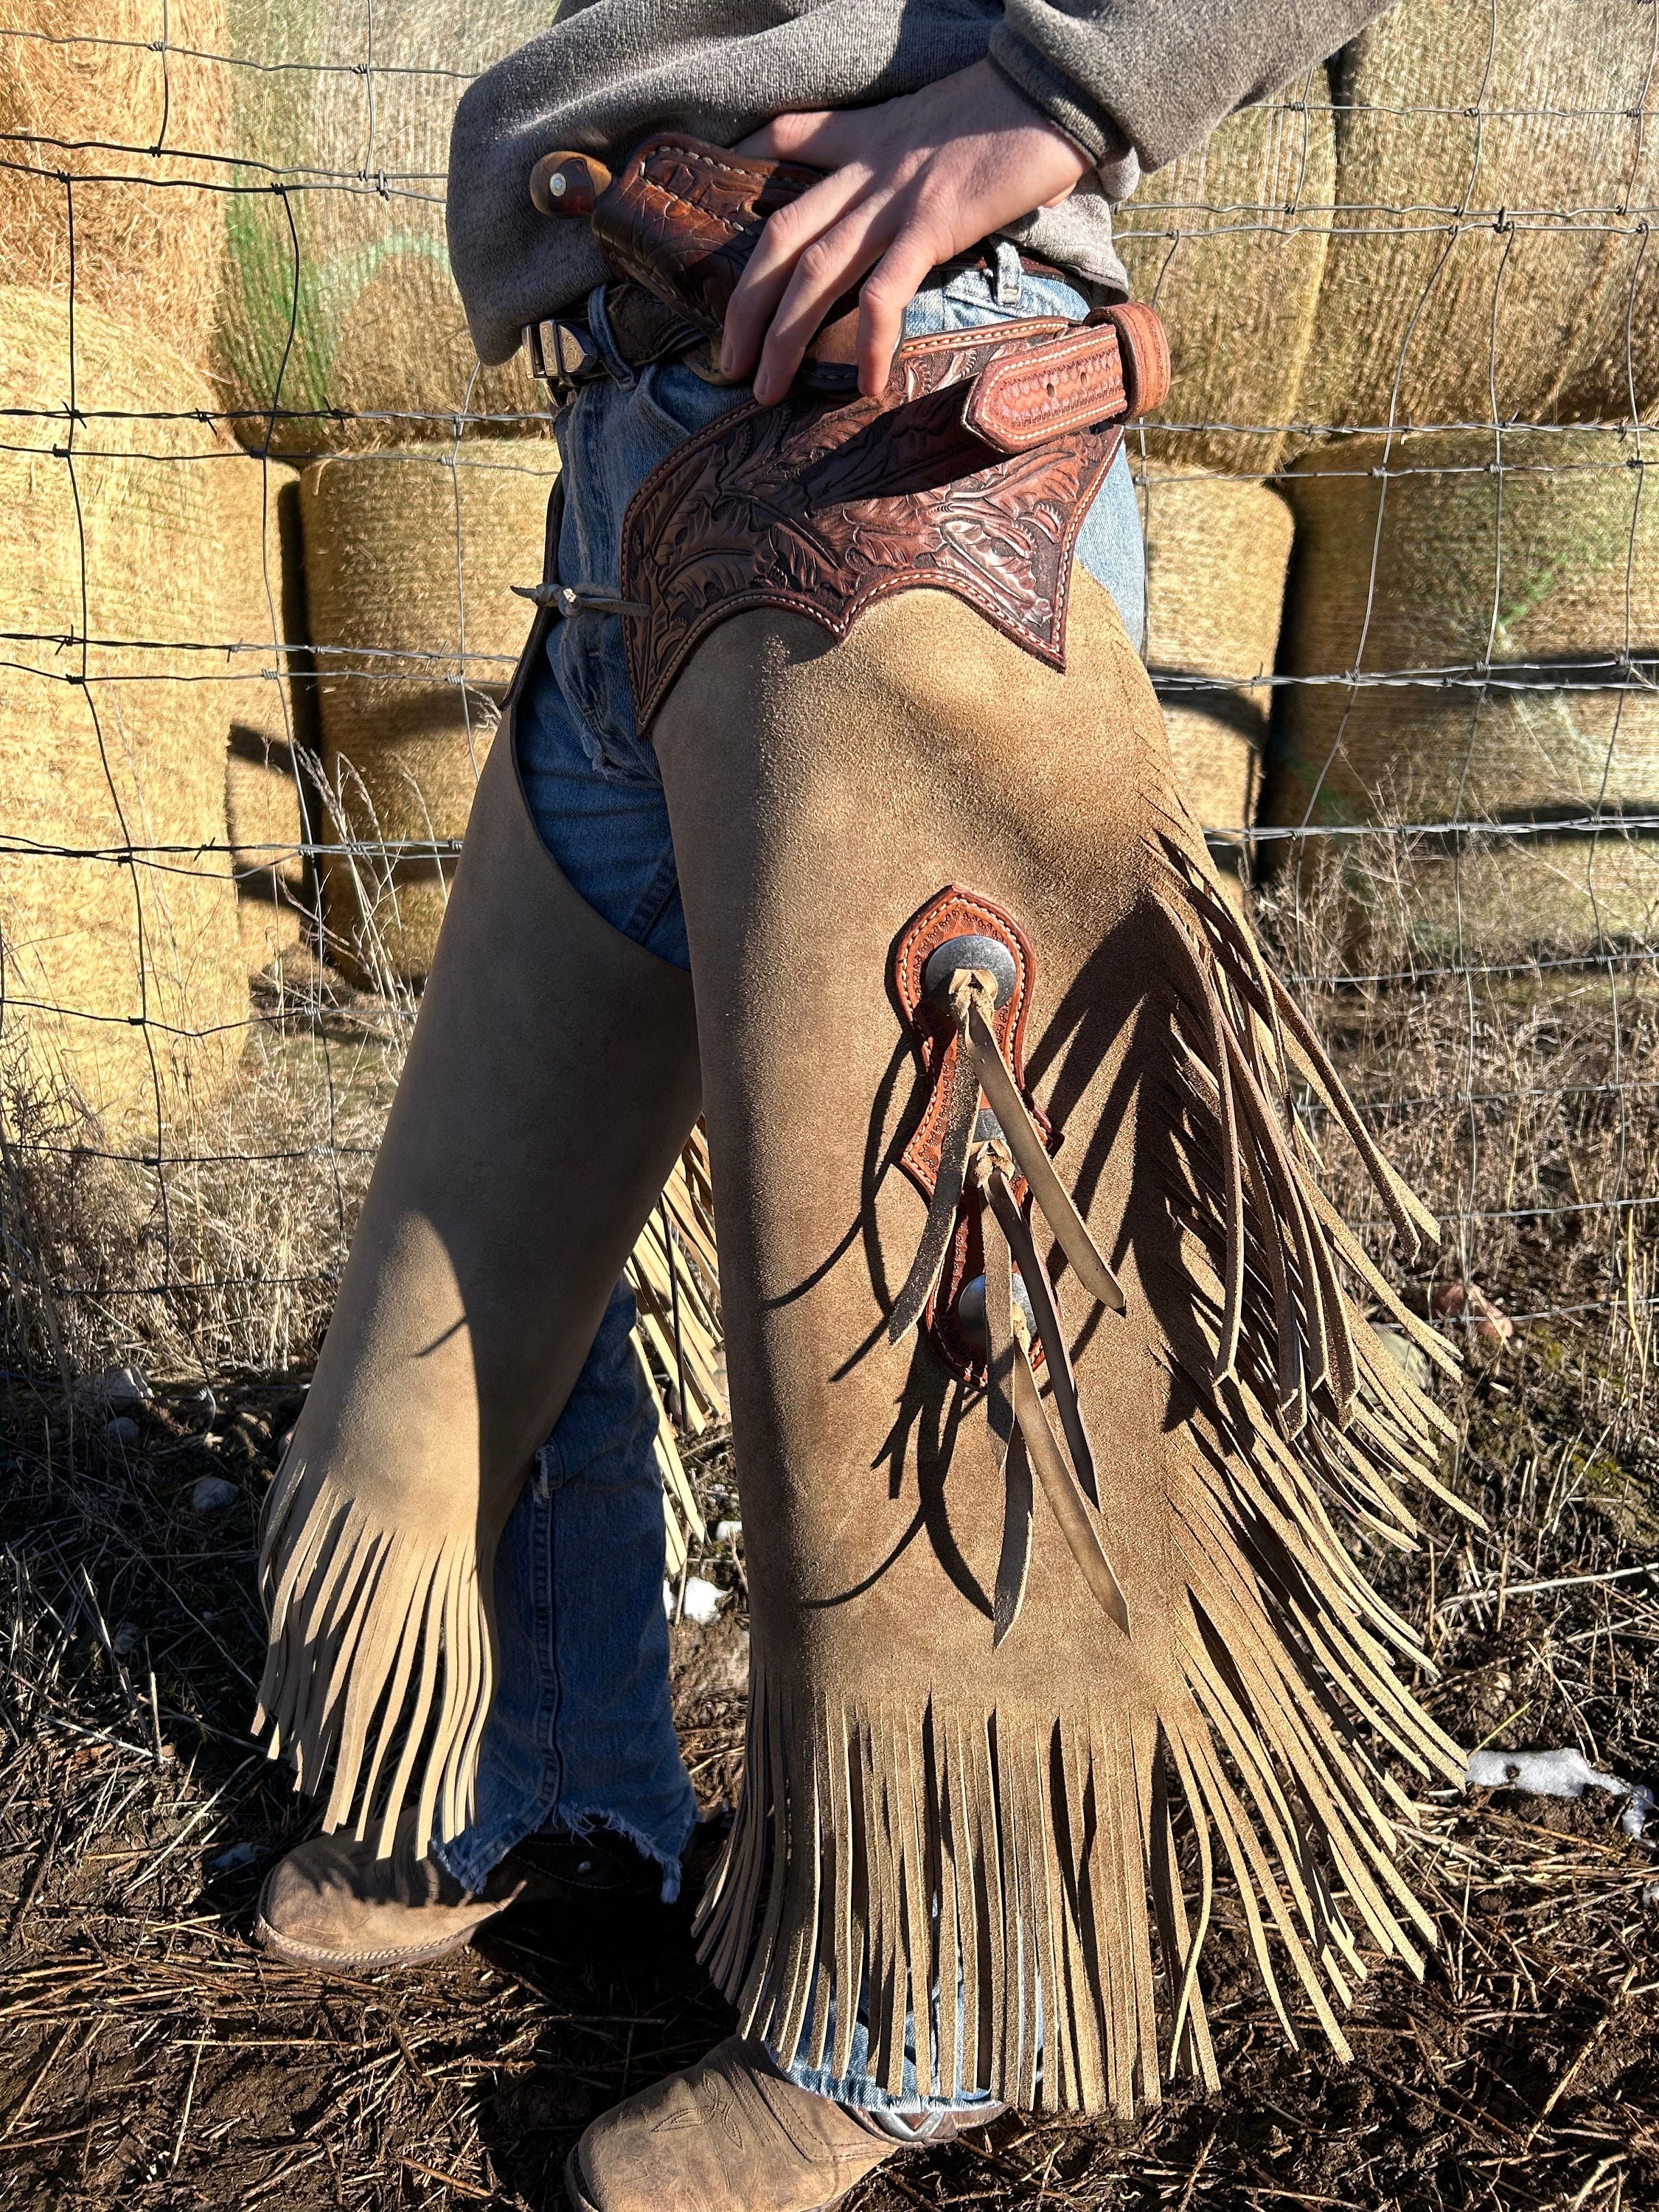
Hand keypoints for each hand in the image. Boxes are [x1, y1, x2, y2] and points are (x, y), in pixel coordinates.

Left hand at [724, 60, 1089, 404]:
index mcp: (873, 138)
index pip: (794, 139)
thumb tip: (992, 188)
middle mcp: (870, 170)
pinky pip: (887, 291)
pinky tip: (867, 384)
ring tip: (766, 388)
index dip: (752, 163)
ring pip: (816, 270)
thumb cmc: (1021, 112)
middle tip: (726, 358)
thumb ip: (944, 155)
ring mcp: (897, 198)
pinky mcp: (934, 223)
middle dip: (746, 301)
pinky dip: (870, 341)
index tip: (724, 197)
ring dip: (784, 336)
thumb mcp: (956, 119)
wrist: (1059, 87)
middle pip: (783, 235)